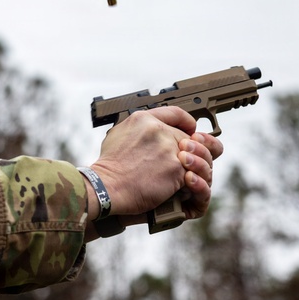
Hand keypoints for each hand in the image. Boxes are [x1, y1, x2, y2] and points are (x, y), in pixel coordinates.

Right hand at [83, 107, 222, 232]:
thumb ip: (140, 127)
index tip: (190, 130)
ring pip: (193, 156)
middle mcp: (159, 130)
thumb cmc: (109, 166)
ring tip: (179, 174)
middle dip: (186, 151)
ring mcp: (169, 149)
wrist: (106, 186)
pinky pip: (190, 174)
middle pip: (186, 138)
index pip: (176, 113)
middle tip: (180, 161)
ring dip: (189, 166)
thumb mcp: (118, 134)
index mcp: (144, 119)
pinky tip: (174, 185)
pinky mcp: (176, 169)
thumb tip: (153, 129)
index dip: (186, 122)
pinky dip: (185, 181)